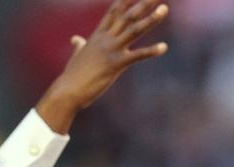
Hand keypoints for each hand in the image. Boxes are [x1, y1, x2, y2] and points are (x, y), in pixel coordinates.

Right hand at [36, 0, 169, 132]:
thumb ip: (79, 45)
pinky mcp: (115, 64)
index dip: (125, 0)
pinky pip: (137, 55)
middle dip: (143, 3)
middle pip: (127, 15)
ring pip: (134, 30)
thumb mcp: (78, 55)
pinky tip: (164, 47)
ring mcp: (110, 50)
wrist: (68, 90)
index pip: (114, 11)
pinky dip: (151, 51)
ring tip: (164, 9)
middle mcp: (105, 38)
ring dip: (151, 19)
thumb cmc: (73, 75)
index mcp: (98, 35)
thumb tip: (76, 39)